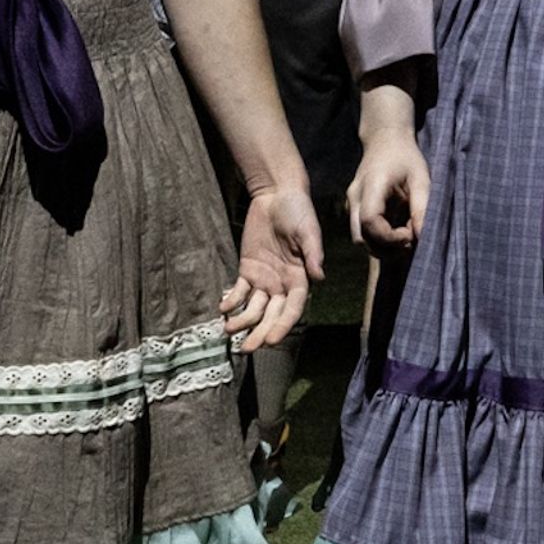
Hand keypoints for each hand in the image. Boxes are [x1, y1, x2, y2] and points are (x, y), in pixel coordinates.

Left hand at [223, 185, 328, 355]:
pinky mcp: (248, 269)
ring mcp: (264, 278)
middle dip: (259, 333)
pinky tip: (223, 309)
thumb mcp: (308, 230)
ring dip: (242, 321)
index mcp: (300, 278)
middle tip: (247, 349)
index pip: (292, 309)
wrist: (277, 194)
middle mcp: (282, 284)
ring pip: (253, 308)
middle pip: (271, 315)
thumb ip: (312, 254)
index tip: (271, 341)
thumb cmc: (298, 211)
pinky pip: (239, 291)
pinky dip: (231, 301)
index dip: (282, 326)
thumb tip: (319, 276)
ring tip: (228, 330)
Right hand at [350, 123, 431, 252]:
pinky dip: (379, 240)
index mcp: (370, 186)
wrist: (385, 140)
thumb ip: (422, 208)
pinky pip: (363, 233)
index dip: (390, 238)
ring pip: (360, 239)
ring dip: (382, 247)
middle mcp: (355, 197)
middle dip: (386, 249)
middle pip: (361, 238)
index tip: (410, 235)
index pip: (370, 222)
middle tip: (410, 241)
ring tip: (406, 236)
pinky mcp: (354, 210)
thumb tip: (422, 237)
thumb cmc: (405, 157)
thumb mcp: (421, 179)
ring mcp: (351, 204)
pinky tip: (398, 231)